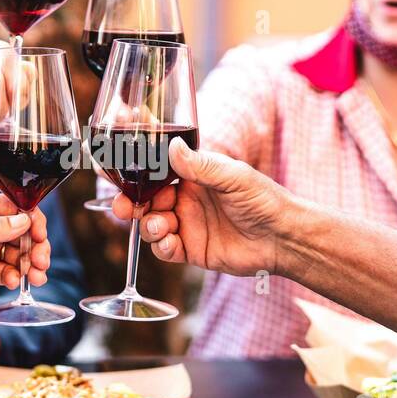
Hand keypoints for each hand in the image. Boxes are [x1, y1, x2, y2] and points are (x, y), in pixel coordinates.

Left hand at [0, 194, 50, 311]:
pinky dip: (14, 277)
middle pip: (21, 233)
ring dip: (29, 265)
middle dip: (35, 246)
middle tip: (41, 262)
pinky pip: (7, 271)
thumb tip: (24, 220)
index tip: (40, 235)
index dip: (31, 221)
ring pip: (18, 254)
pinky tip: (13, 283)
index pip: (14, 209)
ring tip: (36, 278)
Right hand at [111, 138, 294, 276]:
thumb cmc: (264, 199)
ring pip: (150, 225)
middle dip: (129, 202)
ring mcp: (185, 225)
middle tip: (125, 206)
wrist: (283, 238)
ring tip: (162, 225)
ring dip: (148, 225)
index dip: (132, 167)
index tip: (113, 164)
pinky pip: (164, 250)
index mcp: (192, 175)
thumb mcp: (233, 177)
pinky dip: (162, 247)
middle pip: (143, 199)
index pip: (154, 168)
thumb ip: (200, 166)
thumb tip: (171, 147)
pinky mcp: (190, 250)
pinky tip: (171, 243)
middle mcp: (184, 199)